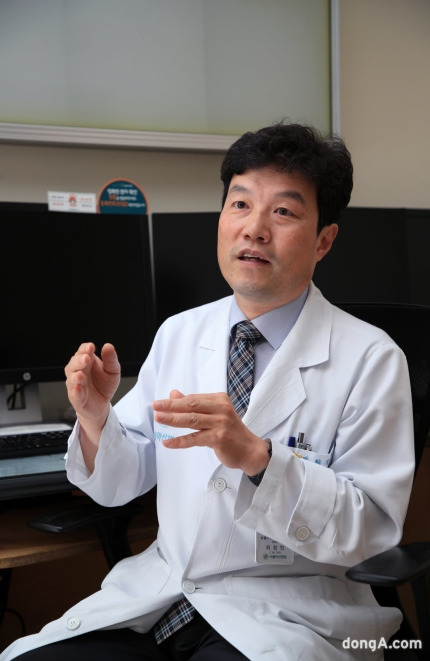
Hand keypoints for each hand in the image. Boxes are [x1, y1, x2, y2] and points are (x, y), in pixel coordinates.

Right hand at [65, 342, 120, 431]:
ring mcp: (75, 385)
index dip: (85, 349)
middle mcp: (78, 371)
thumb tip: (108, 346)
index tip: (91, 347)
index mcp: (87, 361)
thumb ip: (110, 359)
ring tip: (81, 374)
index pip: (83, 351)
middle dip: (79, 361)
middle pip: (74, 363)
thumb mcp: (112, 371)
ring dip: (76, 376)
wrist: (101, 405)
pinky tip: (79, 388)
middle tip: (86, 359)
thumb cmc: (104, 385)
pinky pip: (74, 394)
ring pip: (72, 379)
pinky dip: (76, 391)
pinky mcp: (76, 399)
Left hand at [152, 390, 269, 475]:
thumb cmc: (230, 432)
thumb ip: (195, 405)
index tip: (160, 403)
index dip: (175, 401)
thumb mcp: (214, 414)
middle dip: (171, 406)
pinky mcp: (219, 438)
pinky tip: (168, 442)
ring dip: (173, 419)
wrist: (250, 450)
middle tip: (155, 406)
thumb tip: (173, 394)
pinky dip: (180, 441)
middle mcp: (221, 409)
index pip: (193, 398)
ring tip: (158, 418)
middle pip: (191, 405)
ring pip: (192, 420)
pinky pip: (195, 438)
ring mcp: (221, 423)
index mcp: (219, 399)